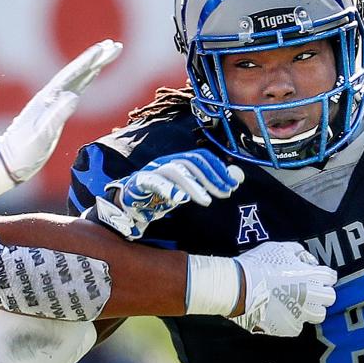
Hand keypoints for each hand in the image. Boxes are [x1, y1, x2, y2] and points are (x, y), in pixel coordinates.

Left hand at [0, 39, 122, 181]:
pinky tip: (91, 77)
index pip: (71, 75)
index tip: (105, 49)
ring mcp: (51, 103)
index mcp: (47, 99)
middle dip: (95, 58)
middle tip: (115, 46)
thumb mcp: (40, 136)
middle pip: (76, 72)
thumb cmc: (23, 152)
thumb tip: (74, 96)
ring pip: (76, 79)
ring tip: (108, 55)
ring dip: (92, 66)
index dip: (88, 61)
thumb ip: (56, 116)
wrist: (8, 163)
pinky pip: (73, 91)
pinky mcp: (54, 112)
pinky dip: (85, 80)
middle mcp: (49, 97)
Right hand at [94, 149, 243, 239]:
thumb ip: (206, 184)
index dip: (219, 169)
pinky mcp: (140, 182)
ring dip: (194, 185)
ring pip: (176, 171)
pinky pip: (156, 183)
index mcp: (178, 161)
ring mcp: (153, 170)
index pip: (201, 157)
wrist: (129, 206)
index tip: (233, 185)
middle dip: (211, 177)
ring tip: (207, 201)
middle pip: (191, 162)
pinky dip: (170, 189)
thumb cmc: (159, 197)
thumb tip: (234, 180)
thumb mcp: (186, 190)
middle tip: (225, 193)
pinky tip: (182, 199)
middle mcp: (166, 161)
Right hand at [230, 242, 336, 336]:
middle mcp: (310, 296)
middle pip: (329, 298)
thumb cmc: (256, 264)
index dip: (323, 275)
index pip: (330, 277)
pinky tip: (282, 313)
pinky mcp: (288, 328)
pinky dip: (292, 320)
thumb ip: (297, 252)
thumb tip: (305, 259)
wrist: (238, 288)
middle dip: (321, 293)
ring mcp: (299, 314)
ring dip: (311, 309)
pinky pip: (298, 326)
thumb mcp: (279, 248)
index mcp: (310, 275)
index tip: (316, 275)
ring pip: (318, 315)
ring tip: (298, 305)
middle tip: (308, 291)